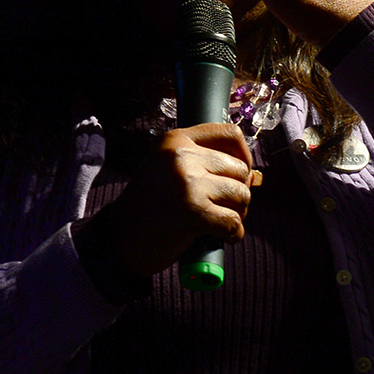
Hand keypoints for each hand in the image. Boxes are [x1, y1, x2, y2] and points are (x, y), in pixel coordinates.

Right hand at [97, 123, 261, 278]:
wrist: (118, 240)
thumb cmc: (149, 207)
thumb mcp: (168, 171)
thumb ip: (204, 164)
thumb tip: (254, 176)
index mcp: (175, 140)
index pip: (230, 133)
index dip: (244, 155)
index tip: (240, 175)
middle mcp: (180, 155)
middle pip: (240, 168)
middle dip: (240, 192)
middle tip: (225, 209)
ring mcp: (187, 183)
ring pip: (241, 195)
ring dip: (238, 214)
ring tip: (220, 223)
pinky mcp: (193, 212)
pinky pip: (233, 222)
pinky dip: (233, 234)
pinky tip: (222, 238)